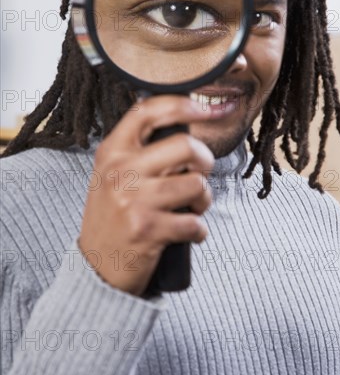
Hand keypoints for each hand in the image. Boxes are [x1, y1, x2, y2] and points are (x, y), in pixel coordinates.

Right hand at [78, 95, 214, 296]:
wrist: (95, 269)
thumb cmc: (112, 218)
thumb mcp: (113, 176)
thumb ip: (140, 151)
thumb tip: (185, 126)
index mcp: (112, 152)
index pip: (148, 111)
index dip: (184, 104)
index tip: (208, 109)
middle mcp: (120, 171)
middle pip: (185, 145)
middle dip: (206, 160)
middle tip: (202, 173)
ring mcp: (133, 200)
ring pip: (196, 184)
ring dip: (204, 199)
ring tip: (193, 208)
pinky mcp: (147, 229)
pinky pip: (194, 222)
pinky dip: (199, 231)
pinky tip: (188, 233)